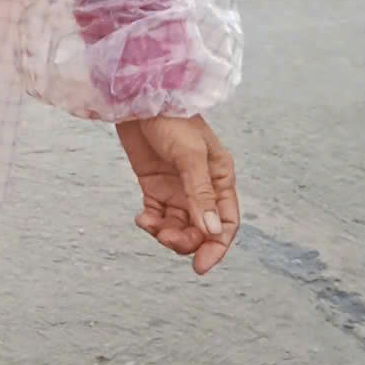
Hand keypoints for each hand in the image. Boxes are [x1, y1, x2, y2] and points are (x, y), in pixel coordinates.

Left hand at [118, 115, 238, 276]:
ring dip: (166, 233)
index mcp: (221, 178)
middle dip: (185, 241)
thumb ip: (200, 194)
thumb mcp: (190, 156)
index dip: (216, 247)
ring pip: (178, 226)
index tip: (200, 266)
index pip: (226, 223)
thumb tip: (211, 232)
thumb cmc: (172, 119)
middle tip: (166, 238)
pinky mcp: (155, 187)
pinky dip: (151, 223)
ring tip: (150, 225)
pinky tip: (142, 219)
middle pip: (200, 230)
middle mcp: (203, 187)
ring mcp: (178, 188)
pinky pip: (157, 216)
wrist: (138, 98)